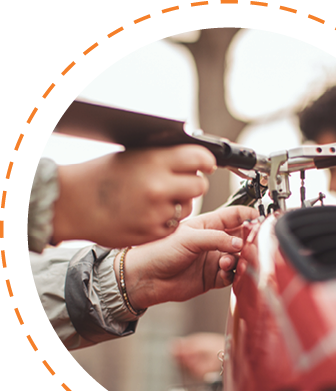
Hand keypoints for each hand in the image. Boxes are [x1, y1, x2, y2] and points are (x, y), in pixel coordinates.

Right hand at [51, 144, 216, 247]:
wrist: (71, 204)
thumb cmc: (100, 176)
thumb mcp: (132, 155)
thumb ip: (163, 156)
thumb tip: (195, 157)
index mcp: (154, 161)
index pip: (200, 157)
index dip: (206, 161)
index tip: (206, 165)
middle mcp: (159, 186)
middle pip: (200, 185)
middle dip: (192, 184)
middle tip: (177, 183)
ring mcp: (157, 211)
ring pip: (188, 206)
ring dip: (178, 203)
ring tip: (152, 199)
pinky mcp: (153, 232)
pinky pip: (175, 224)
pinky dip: (165, 220)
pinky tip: (146, 213)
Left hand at [124, 206, 258, 307]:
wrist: (144, 278)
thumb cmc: (157, 252)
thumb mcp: (189, 239)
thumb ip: (217, 239)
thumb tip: (240, 242)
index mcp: (207, 225)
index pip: (234, 216)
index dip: (249, 216)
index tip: (259, 221)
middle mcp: (213, 241)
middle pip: (242, 238)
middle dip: (248, 242)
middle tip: (248, 246)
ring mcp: (213, 259)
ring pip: (239, 258)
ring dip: (238, 260)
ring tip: (226, 262)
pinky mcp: (212, 277)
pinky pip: (231, 275)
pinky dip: (232, 275)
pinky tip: (224, 272)